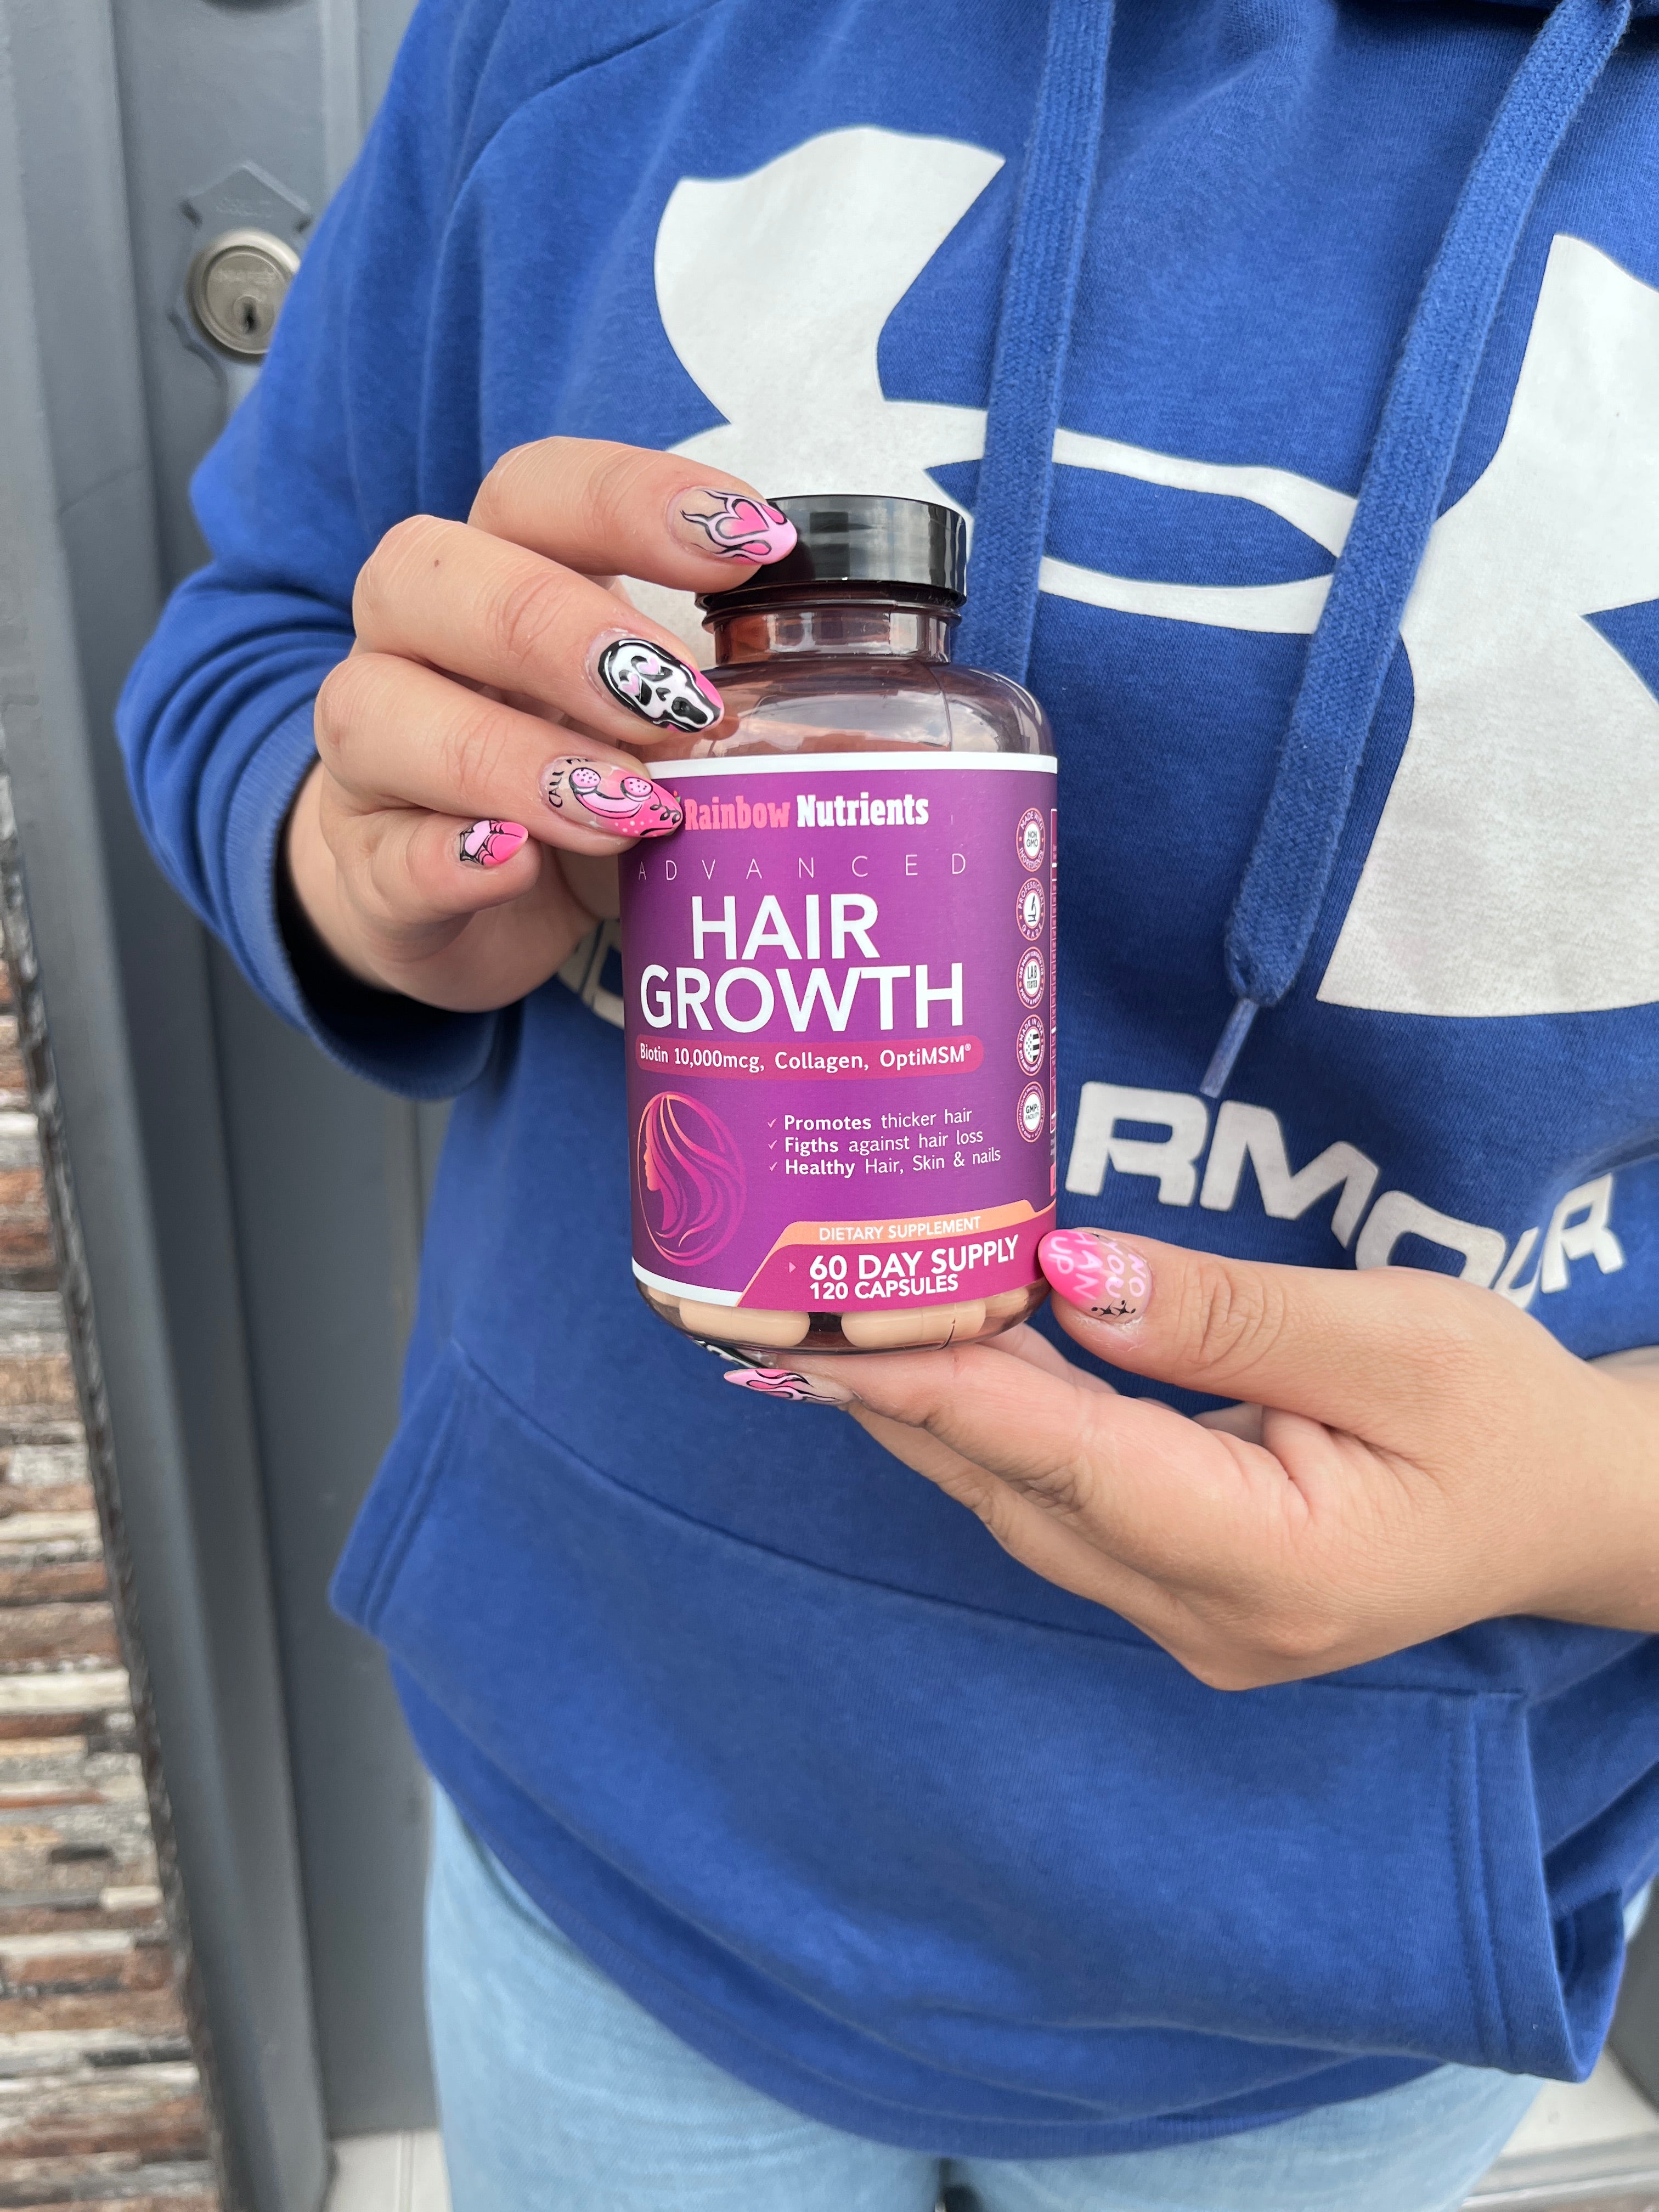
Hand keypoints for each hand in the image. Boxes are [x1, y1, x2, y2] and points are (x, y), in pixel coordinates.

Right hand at [287, 441, 796, 1007]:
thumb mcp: (658, 731)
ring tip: (630, 810)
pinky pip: (377, 854)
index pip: (536, 490)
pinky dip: (446, 857)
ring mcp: (370, 759)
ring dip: (513, 757)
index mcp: (493, 572)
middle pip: (432, 576)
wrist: (453, 901)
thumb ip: (737, 703)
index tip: (754, 543)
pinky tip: (511, 864)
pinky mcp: (363, 869)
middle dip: (561, 628)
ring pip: (381, 712)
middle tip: (678, 700)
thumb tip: (865, 729)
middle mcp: (411, 644)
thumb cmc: (572, 782)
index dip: (635, 499)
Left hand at [736, 1230, 1658, 1688]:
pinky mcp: (1180, 1595)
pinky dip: (996, 1432)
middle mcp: (1210, 1621)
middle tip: (788, 1307)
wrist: (1562, 1505)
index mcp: (1275, 1566)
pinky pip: (1059, 1508)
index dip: (941, 1390)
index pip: (1070, 1464)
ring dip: (936, 1413)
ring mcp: (1190, 1624)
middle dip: (903, 1397)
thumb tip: (1064, 1274)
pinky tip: (946, 1360)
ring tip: (840, 1318)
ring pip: (1026, 1506)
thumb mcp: (1393, 1334)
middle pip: (1022, 1492)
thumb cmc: (1499, 1413)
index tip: (827, 1337)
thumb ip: (1222, 1313)